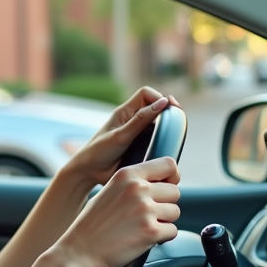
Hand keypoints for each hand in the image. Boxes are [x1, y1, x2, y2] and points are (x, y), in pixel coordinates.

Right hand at [51, 156, 180, 266]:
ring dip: (163, 222)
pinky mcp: (151, 231)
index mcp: (127, 175)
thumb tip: (163, 182)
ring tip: (140, 227)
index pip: (168, 164)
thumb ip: (134, 183)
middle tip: (145, 215)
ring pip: (175, 212)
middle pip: (174, 191)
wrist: (80, 252)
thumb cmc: (92, 225)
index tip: (165, 187)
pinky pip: (172, 231)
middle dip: (164, 204)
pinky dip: (161, 238)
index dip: (171, 177)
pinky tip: (142, 239)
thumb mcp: (109, 191)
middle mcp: (138, 189)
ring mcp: (145, 210)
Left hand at [59, 87, 180, 187]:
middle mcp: (132, 120)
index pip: (146, 93)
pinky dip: (163, 140)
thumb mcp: (121, 135)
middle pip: (155, 107)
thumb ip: (141, 120)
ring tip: (175, 133)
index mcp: (125, 112)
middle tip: (178, 120)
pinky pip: (155, 139)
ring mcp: (137, 133)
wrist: (89, 173)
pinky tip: (166, 147)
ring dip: (166, 127)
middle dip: (167, 111)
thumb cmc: (98, 151)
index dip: (158, 97)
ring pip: (158, 124)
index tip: (168, 108)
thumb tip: (163, 103)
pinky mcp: (139, 146)